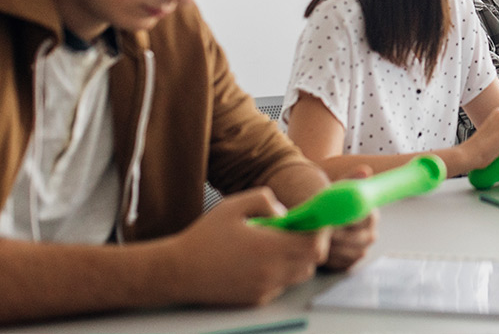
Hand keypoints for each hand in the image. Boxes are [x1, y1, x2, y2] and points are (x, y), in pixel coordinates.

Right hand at [164, 187, 330, 306]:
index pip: (316, 244)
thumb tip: (285, 213)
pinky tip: (260, 261)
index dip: (320, 231)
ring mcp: (265, 288)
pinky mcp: (257, 299)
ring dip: (297, 259)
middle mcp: (271, 271)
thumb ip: (264, 199)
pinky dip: (281, 272)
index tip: (315, 221)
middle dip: (310, 245)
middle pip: (312, 261)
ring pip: (299, 275)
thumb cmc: (204, 237)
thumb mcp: (233, 206)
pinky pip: (281, 285)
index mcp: (269, 247)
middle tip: (296, 231)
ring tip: (276, 245)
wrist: (178, 272)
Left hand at [322, 166, 377, 270]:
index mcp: (371, 216)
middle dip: (335, 236)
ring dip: (331, 248)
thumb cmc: (330, 203)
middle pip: (356, 240)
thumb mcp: (338, 190)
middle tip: (317, 232)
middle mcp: (370, 234)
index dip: (343, 221)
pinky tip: (317, 249)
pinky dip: (329, 259)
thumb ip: (351, 180)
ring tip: (314, 240)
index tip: (327, 220)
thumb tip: (366, 170)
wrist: (320, 219)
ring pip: (348, 254)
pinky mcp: (350, 263)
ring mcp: (361, 250)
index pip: (361, 221)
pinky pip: (341, 264)